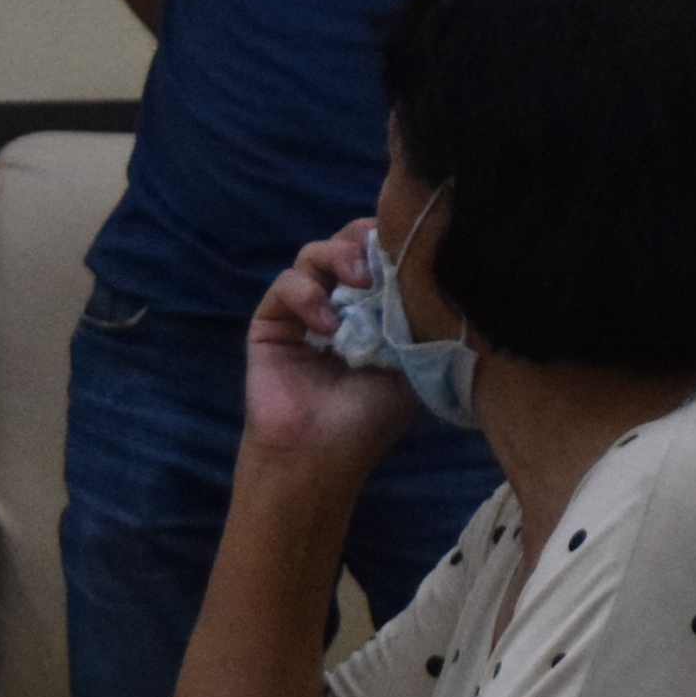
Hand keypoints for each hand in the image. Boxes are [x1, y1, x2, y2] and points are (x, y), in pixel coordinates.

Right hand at [241, 233, 419, 467]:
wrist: (322, 456)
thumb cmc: (369, 417)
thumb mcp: (407, 362)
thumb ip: (413, 316)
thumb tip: (425, 270)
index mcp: (373, 309)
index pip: (379, 256)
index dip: (391, 241)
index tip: (409, 240)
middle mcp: (337, 303)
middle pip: (346, 244)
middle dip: (363, 240)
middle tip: (380, 256)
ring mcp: (302, 310)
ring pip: (313, 255)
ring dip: (337, 257)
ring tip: (358, 279)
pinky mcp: (270, 322)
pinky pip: (284, 286)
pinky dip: (306, 295)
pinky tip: (326, 327)